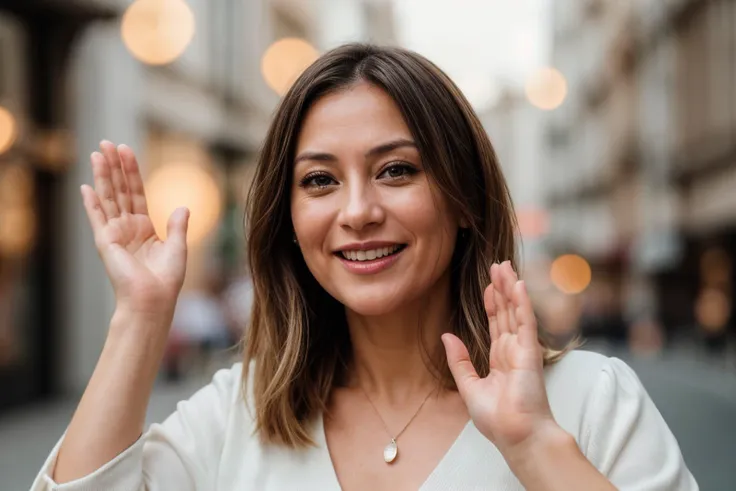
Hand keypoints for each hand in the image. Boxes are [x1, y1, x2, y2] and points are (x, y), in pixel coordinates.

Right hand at [82, 141, 188, 320]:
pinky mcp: (106, 242)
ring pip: (108, 198)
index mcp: (144, 228)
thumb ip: (178, 226)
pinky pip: (97, 218)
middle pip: (120, 190)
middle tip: (107, 143)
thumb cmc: (166, 280)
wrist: (153, 300)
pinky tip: (86, 186)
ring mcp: (115, 234)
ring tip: (98, 153)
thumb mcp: (178, 248)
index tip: (126, 151)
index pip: (136, 193)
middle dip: (114, 167)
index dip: (132, 172)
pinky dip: (91, 203)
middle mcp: (128, 228)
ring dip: (102, 176)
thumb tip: (182, 207)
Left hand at [442, 261, 559, 456]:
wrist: (516, 436)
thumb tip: (446, 335)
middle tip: (499, 264)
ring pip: (516, 311)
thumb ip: (459, 360)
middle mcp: (514, 351)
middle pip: (507, 312)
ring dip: (511, 288)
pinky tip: (519, 284)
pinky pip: (526, 322)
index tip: (488, 285)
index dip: (492, 303)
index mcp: (501, 359)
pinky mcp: (530, 352)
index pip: (497, 324)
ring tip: (505, 266)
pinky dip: (522, 303)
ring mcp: (523, 350)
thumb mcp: (469, 386)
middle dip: (502, 288)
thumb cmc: (497, 420)